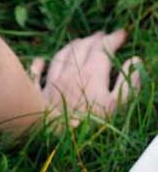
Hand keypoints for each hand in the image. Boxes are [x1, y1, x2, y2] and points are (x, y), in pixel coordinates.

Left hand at [29, 28, 143, 125]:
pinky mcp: (37, 94)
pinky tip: (41, 61)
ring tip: (79, 41)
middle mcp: (70, 72)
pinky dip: (39, 64)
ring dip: (71, 46)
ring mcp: (51, 82)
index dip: (113, 39)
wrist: (54, 137)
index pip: (103, 49)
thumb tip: (135, 60)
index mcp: (92, 74)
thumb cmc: (89, 124)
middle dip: (94, 39)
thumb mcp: (116, 105)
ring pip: (60, 56)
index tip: (122, 33)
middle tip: (102, 35)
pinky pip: (36, 73)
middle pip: (82, 48)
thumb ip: (128, 81)